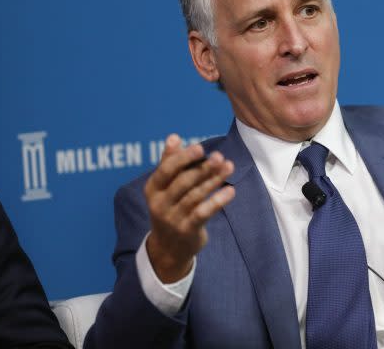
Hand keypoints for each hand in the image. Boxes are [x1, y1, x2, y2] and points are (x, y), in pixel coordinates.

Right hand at [144, 134, 234, 282]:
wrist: (168, 248)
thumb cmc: (170, 207)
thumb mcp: (164, 187)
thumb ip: (169, 161)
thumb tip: (173, 136)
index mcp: (153, 189)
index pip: (166, 170)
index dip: (182, 158)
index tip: (200, 148)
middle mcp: (160, 204)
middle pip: (183, 182)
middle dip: (203, 168)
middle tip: (220, 156)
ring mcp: (173, 219)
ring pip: (195, 195)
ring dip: (214, 180)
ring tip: (229, 167)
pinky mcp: (188, 230)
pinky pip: (204, 213)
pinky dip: (217, 201)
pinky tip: (231, 191)